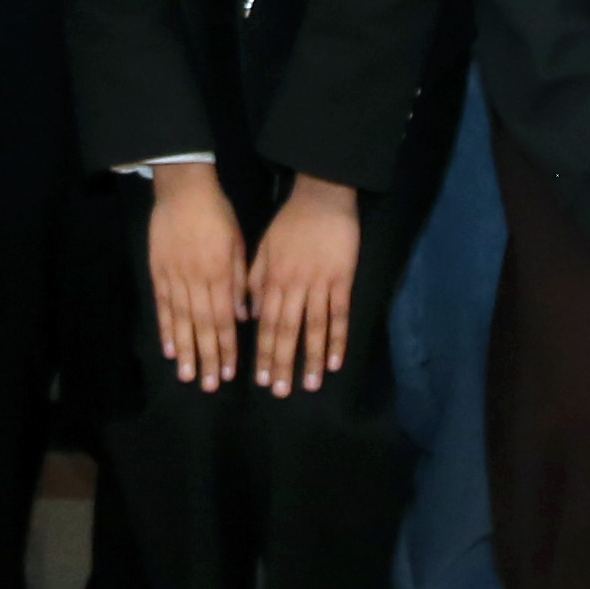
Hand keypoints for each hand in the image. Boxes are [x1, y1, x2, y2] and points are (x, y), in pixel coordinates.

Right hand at [146, 164, 248, 387]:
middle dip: (207, 357)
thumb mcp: (238, 244)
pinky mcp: (157, 271)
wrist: (183, 190)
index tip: (229, 372)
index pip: (224, 319)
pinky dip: (165, 328)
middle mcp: (196, 281)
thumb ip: (238, 281)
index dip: (227, 347)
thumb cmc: (217, 214)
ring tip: (187, 375)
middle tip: (208, 385)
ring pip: (180, 320)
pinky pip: (162, 305)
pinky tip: (168, 348)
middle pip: (202, 326)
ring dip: (185, 350)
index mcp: (219, 274)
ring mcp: (174, 277)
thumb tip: (242, 317)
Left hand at [246, 178, 360, 396]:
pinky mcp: (343, 279)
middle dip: (283, 363)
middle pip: (287, 331)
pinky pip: (339, 314)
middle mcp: (294, 286)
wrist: (321, 196)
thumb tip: (247, 314)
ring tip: (310, 385)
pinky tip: (335, 361)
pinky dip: (338, 339)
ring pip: (314, 328)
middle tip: (281, 392)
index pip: (265, 323)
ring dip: (311, 358)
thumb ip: (254, 280)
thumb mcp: (262, 248)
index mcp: (272, 279)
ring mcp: (320, 284)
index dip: (263, 351)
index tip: (261, 378)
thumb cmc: (289, 223)